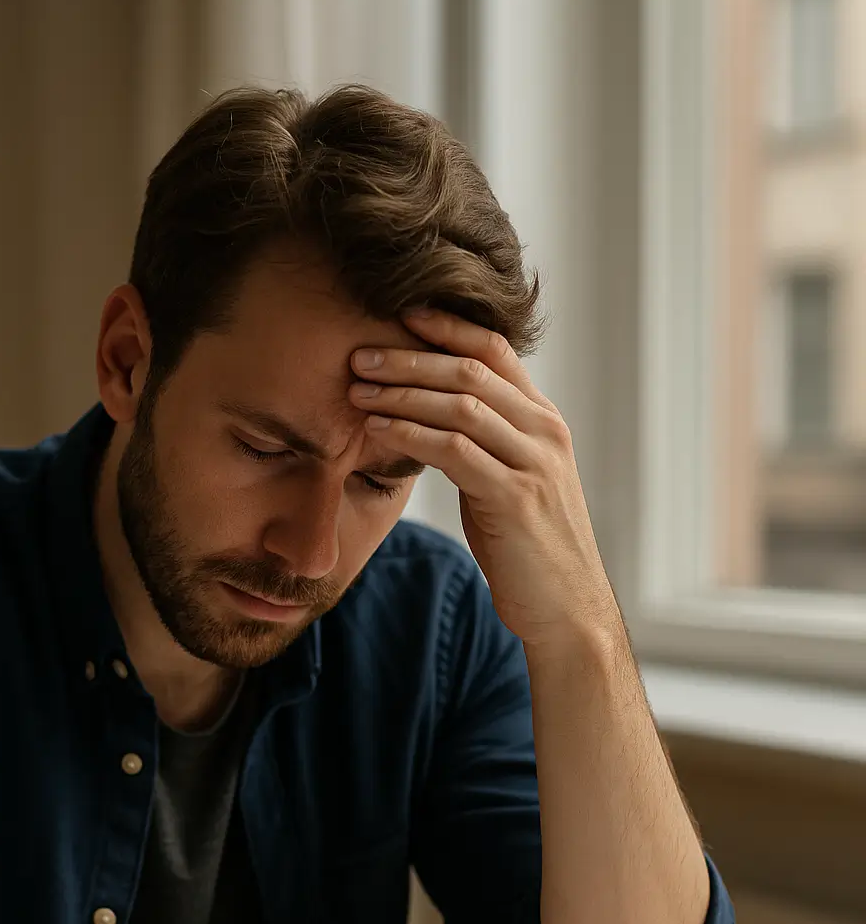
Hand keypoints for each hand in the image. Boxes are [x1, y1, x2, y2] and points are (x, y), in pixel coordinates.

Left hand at [349, 309, 621, 651]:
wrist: (566, 609)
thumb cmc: (528, 549)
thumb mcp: (509, 482)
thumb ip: (484, 445)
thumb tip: (436, 419)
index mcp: (543, 421)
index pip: (496, 350)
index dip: (447, 327)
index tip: (400, 314)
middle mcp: (544, 431)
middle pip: (471, 370)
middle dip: (409, 357)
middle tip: (358, 353)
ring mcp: (533, 462)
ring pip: (461, 403)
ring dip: (402, 391)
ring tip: (356, 388)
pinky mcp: (515, 497)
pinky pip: (455, 449)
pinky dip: (411, 431)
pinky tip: (377, 427)